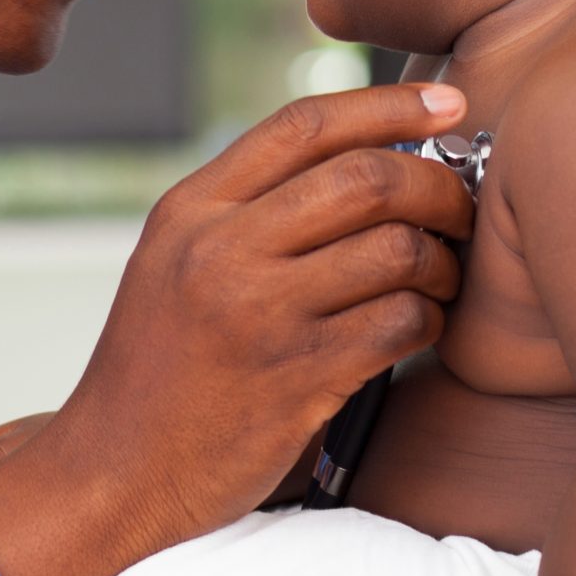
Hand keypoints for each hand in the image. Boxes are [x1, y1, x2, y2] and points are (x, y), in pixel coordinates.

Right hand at [0, 83, 475, 575]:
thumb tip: (358, 156)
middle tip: (461, 207)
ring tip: (442, 276)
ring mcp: (261, 315)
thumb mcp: (172, 263)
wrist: (113, 471)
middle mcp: (222, 251)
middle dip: (437, 185)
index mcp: (191, 210)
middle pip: (366, 178)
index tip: (448, 105)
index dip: (390, 105)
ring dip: (442, 261)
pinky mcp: (299, 379)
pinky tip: (420, 326)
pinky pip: (400, 324)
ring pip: (396, 250)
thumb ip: (245, 210)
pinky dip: (429, 319)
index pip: (305, 125)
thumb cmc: (158, 367)